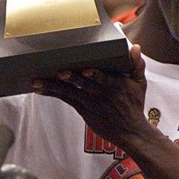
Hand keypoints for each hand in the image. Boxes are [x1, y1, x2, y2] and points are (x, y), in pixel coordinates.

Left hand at [32, 45, 147, 145]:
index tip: (86, 70)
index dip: (95, 74)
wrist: (129, 131)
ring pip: (69, 91)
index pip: (104, 78)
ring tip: (38, 81)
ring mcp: (89, 101)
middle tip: (60, 72)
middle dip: (71, 77)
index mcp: (114, 84)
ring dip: (53, 86)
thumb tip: (136, 47)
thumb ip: (138, 64)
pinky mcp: (82, 108)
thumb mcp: (140, 84)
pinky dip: (52, 93)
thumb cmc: (134, 105)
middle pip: (83, 83)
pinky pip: (65, 98)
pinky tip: (39, 88)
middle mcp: (100, 93)